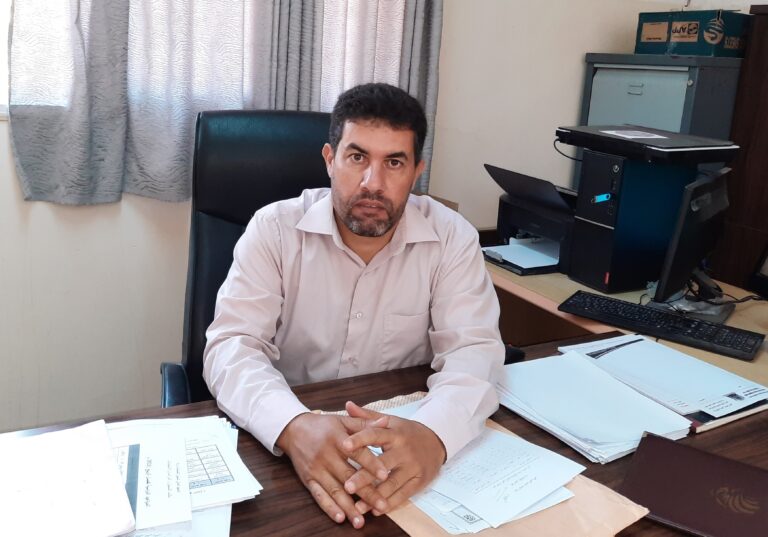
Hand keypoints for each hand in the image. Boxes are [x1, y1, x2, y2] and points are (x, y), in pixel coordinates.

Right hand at [276, 412, 389, 527]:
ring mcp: (316, 469)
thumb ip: (365, 423)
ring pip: (334, 490)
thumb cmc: (323, 425)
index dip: (371, 464)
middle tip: (381, 505)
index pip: (357, 453)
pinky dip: (329, 507)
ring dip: (348, 507)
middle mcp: (326, 455)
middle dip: (366, 493)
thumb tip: (386, 421)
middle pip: (348, 476)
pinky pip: (319, 495)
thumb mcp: (343, 420)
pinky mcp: (308, 479)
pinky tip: (339, 517)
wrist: (293, 429)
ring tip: (361, 521)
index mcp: (337, 438)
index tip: (385, 476)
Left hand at [341, 401, 445, 514]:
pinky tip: (374, 510)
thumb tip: (347, 405)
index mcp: (394, 433)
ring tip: (357, 506)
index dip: (359, 439)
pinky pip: (403, 495)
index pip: (375, 434)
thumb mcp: (390, 421)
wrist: (436, 441)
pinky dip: (389, 503)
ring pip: (392, 484)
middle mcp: (403, 450)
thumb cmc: (406, 432)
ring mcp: (412, 467)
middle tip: (347, 486)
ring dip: (374, 496)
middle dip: (364, 476)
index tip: (343, 445)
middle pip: (382, 464)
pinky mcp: (419, 481)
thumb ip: (367, 416)